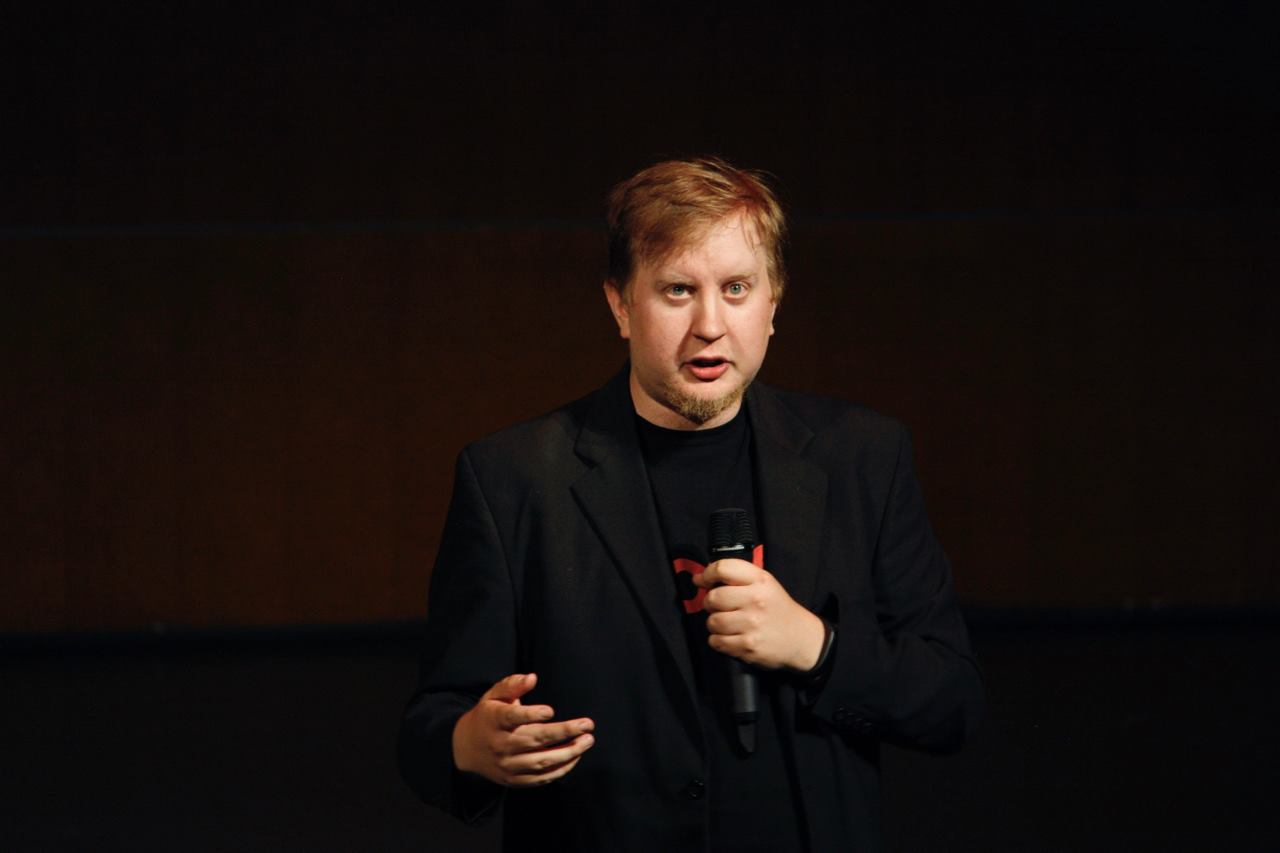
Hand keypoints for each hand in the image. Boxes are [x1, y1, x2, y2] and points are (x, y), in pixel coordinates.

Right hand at [452, 673, 595, 786]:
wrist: (465, 749)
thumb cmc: (487, 716)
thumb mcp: (493, 695)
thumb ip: (512, 684)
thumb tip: (532, 678)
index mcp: (494, 720)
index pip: (512, 717)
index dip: (530, 714)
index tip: (550, 711)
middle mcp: (500, 744)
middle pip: (533, 740)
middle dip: (563, 732)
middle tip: (588, 725)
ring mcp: (507, 765)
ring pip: (540, 762)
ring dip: (567, 753)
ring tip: (587, 741)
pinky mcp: (513, 779)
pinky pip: (540, 778)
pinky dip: (560, 770)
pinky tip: (575, 757)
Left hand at [694, 558, 825, 671]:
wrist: (801, 639)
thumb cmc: (777, 609)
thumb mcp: (765, 584)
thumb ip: (737, 577)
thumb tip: (699, 579)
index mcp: (760, 580)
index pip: (723, 568)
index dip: (707, 574)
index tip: (702, 580)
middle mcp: (756, 600)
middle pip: (713, 597)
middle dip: (710, 603)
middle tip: (718, 607)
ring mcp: (752, 624)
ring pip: (712, 622)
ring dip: (714, 624)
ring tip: (726, 623)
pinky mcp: (748, 646)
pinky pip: (716, 642)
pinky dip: (718, 640)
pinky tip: (730, 637)